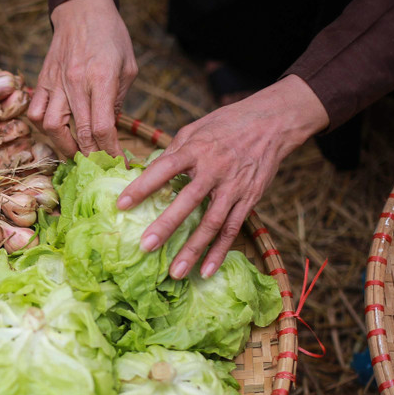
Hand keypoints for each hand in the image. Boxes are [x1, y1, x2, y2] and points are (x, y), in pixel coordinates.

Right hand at [28, 0, 136, 156]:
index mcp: (101, 79)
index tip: (118, 163)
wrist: (82, 10)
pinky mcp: (43, 81)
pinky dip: (44, 127)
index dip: (110, 152)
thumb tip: (109, 131)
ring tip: (75, 153)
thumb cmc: (110, 37)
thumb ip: (118, 100)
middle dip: (90, 156)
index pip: (102, 128)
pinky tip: (56, 131)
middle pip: (79, 133)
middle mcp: (75, 83)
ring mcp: (55, 82)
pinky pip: (35, 112)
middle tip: (98, 166)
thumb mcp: (127, 67)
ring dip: (63, 146)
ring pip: (51, 127)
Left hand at [116, 75, 328, 278]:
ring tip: (175, 272)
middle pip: (189, 200)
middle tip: (146, 246)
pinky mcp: (249, 200)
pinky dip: (219, 252)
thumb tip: (144, 172)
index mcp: (196, 149)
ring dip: (193, 249)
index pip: (165, 168)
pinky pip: (232, 229)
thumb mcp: (195, 129)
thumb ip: (172, 152)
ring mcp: (233, 187)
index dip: (143, 186)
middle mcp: (215, 169)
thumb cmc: (225, 125)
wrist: (272, 122)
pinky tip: (205, 271)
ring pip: (212, 223)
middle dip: (167, 225)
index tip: (121, 204)